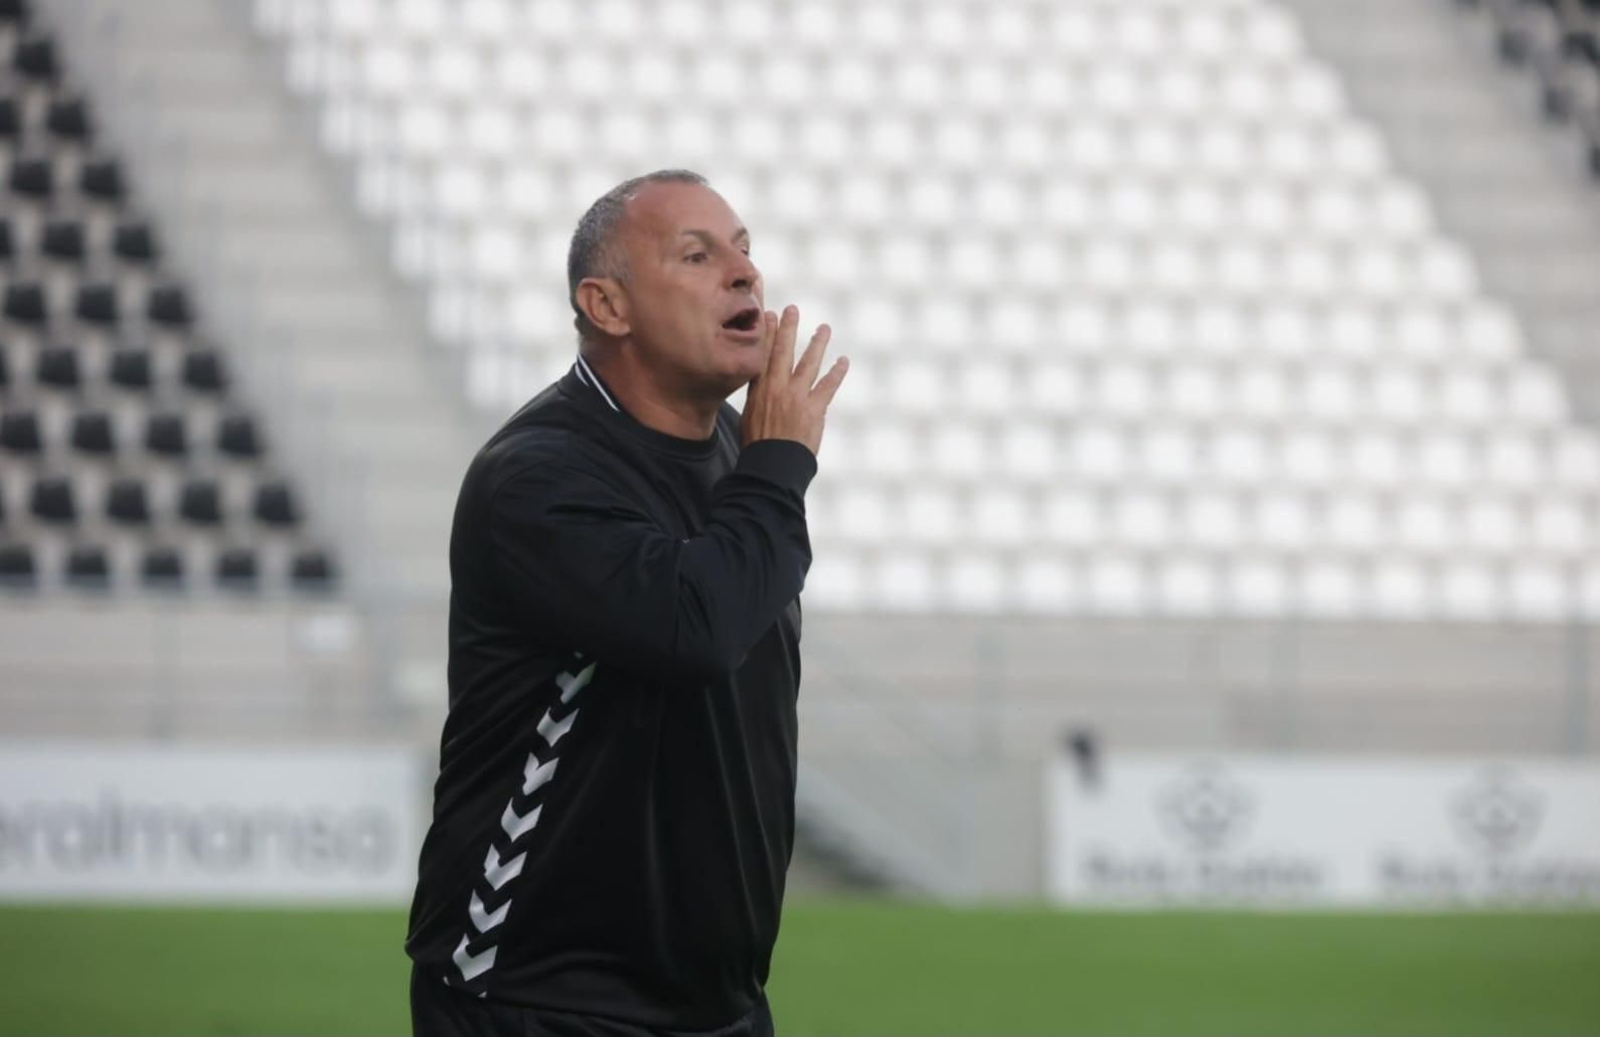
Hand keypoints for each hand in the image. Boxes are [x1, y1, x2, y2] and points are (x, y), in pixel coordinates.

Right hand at [739, 305, 848, 454]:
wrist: (772, 465)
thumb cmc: (758, 446)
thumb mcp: (748, 418)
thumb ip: (756, 398)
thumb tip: (759, 385)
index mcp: (758, 390)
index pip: (763, 355)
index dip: (768, 334)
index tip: (771, 315)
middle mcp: (777, 388)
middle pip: (783, 351)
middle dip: (789, 328)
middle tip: (793, 309)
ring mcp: (797, 396)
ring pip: (809, 363)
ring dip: (817, 343)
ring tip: (824, 328)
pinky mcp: (814, 408)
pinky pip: (828, 385)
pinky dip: (837, 372)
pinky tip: (843, 360)